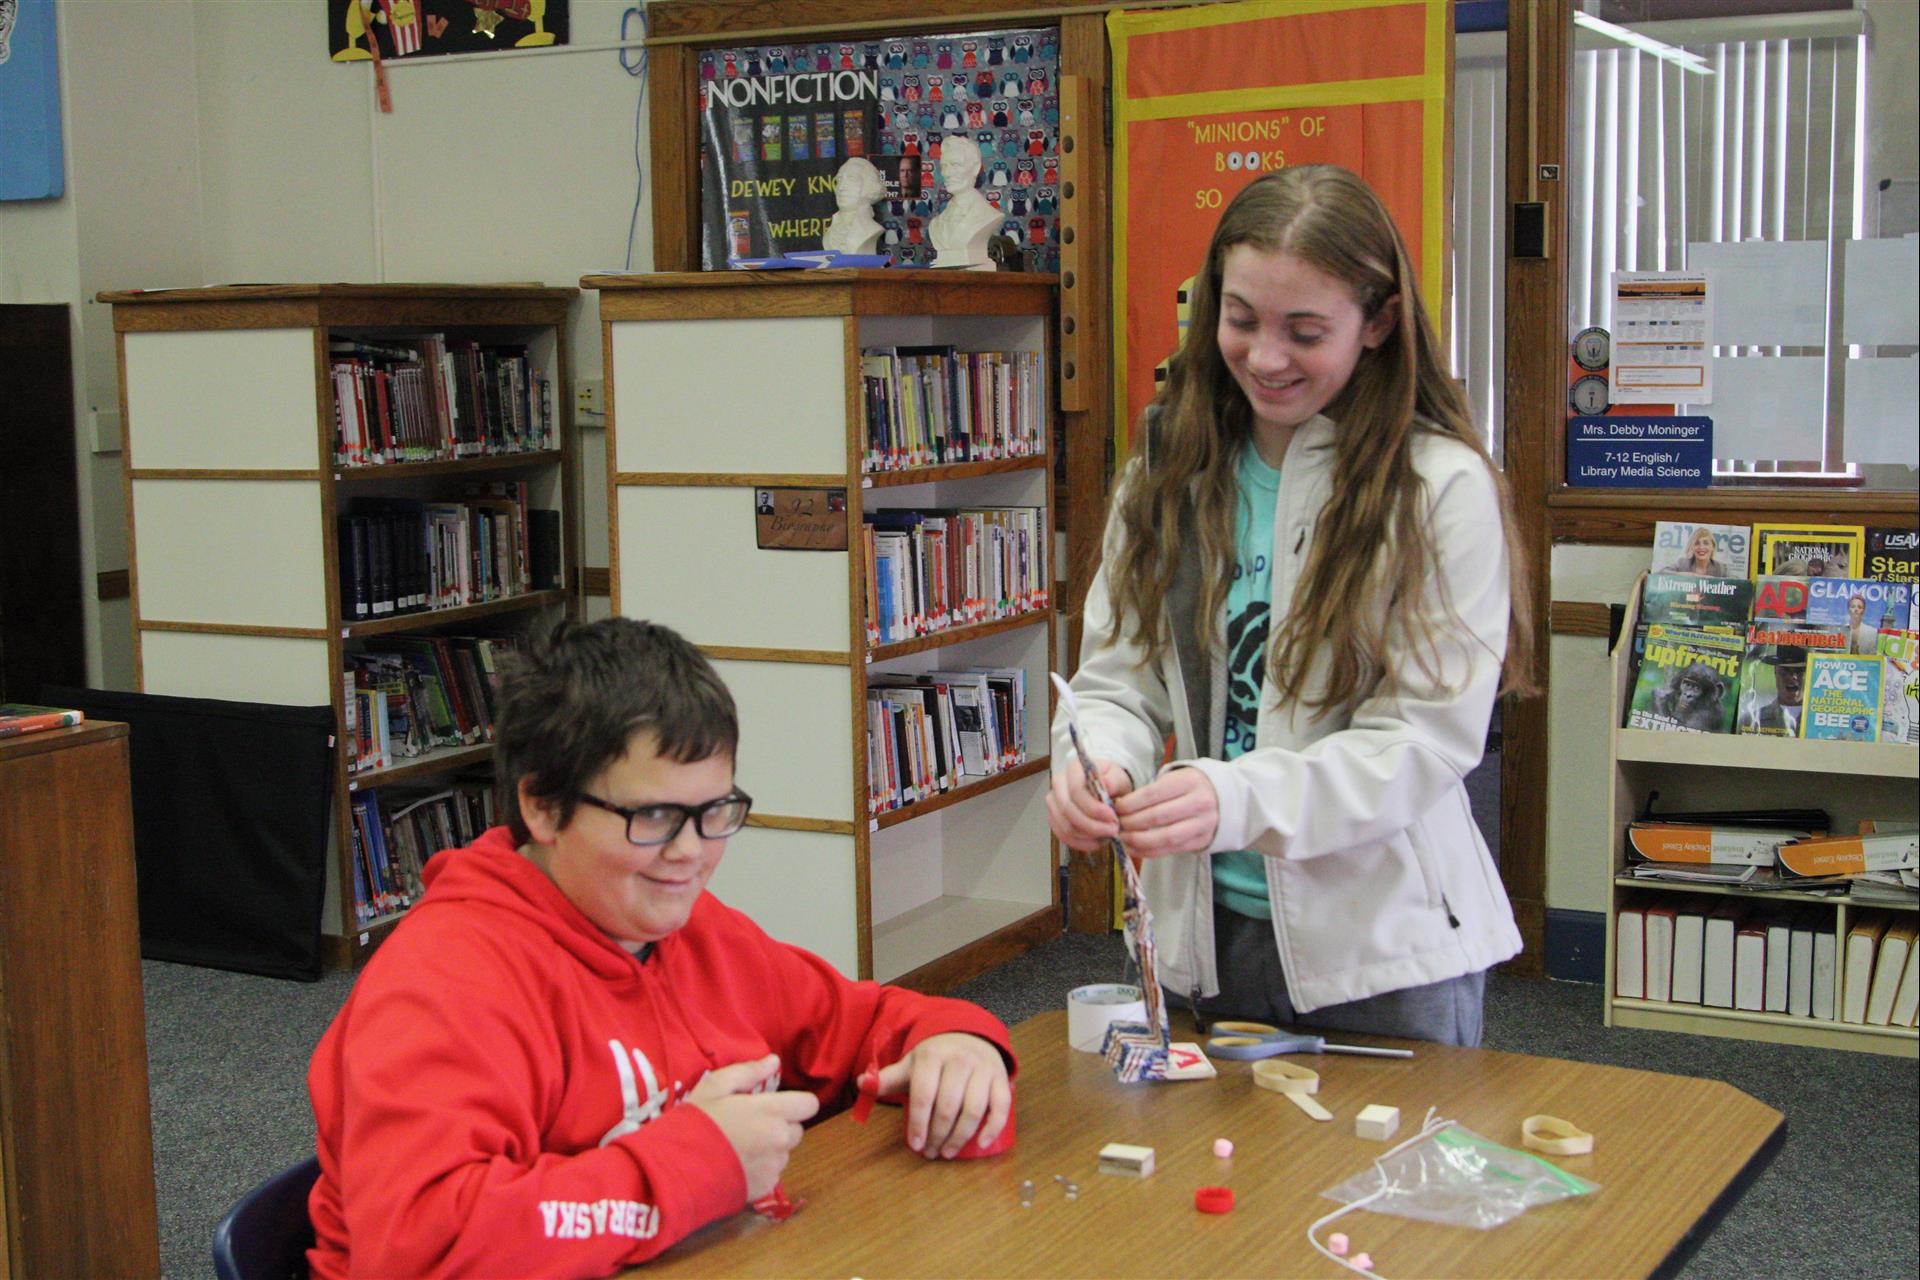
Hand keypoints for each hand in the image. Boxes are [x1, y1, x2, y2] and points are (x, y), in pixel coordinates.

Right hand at [687, 1054, 821, 1200]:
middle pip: (797, 1130)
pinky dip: (760, 1170)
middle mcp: (780, 1140)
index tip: (776, 1105)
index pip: (809, 1105)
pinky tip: (736, 1166)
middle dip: (781, 1126)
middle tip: (751, 1126)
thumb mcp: (715, 1087)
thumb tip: (774, 1061)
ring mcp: (773, 1167)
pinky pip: (771, 1175)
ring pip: (784, 1153)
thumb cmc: (696, 1123)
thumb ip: (748, 1072)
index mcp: (772, 1112)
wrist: (677, 1170)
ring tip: (740, 1148)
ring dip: (771, 1149)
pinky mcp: (764, 1189)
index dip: (795, 1103)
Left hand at [862, 1033, 1010, 1157]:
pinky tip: (981, 1144)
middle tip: (931, 1153)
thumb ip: (888, 1077)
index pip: (923, 1094)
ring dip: (960, 1136)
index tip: (915, 1145)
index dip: (918, 1123)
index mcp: (932, 1055)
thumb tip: (861, 1084)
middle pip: (948, 1106)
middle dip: (938, 1135)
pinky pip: (1001, 1105)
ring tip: (947, 1152)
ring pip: (974, 1109)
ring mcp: (983, 1068)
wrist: (969, 1034)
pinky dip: (993, 1127)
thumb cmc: (936, 1057)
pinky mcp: (1001, 1077)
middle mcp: (960, 1059)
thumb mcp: (911, 1063)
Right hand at [1047, 755, 1133, 851]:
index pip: (1076, 790)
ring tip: (1108, 836)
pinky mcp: (1054, 819)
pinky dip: (1081, 843)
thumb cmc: (1111, 780)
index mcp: (1073, 769)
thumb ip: (1114, 780)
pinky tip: (1097, 843)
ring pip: (1065, 826)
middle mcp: (1058, 784)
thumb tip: (1105, 785)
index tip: (1112, 817)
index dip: (1093, 807)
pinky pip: (1063, 836)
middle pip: (1067, 810)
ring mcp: (1054, 803)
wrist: (1104, 788)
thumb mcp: (1118, 776)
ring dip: (1088, 836)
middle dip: (1091, 825)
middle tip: (1113, 830)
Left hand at [1113, 766, 1217, 857]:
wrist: (1224, 798)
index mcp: (1189, 781)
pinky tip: (1135, 848)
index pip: (1153, 794)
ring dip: (1139, 840)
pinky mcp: (1202, 841)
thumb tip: (1119, 806)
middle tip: (1116, 825)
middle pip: (1157, 817)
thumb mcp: (1176, 778)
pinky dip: (1150, 851)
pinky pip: (1172, 850)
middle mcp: (1199, 802)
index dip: (1130, 804)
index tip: (1116, 808)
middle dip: (1131, 823)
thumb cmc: (1190, 787)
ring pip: (1165, 837)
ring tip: (1124, 838)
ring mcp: (1203, 824)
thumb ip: (1151, 791)